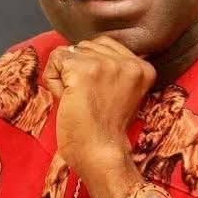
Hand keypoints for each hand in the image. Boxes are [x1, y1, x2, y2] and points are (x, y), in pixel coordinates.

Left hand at [42, 35, 156, 178]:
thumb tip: (82, 49)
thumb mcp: (124, 92)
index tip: (99, 94)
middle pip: (85, 46)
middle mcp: (129, 61)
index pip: (103, 44)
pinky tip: (67, 99)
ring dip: (65, 76)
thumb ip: (114, 69)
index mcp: (143, 67)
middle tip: (89, 99)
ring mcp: (106, 64)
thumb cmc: (106, 129)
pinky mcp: (84, 70)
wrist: (100, 152)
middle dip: (77, 70)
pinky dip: (53, 81)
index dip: (92, 67)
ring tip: (78, 99)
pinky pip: (55, 60)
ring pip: (69, 52)